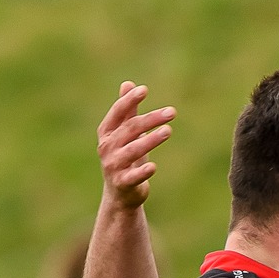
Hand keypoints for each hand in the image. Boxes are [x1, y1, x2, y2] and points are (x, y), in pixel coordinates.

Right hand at [98, 81, 176, 210]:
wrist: (120, 193)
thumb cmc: (124, 157)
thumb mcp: (124, 134)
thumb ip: (127, 111)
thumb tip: (128, 84)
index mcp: (106, 132)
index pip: (117, 113)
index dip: (129, 101)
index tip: (144, 90)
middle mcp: (107, 147)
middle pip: (130, 129)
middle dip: (151, 119)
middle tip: (172, 112)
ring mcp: (113, 166)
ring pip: (133, 150)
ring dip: (151, 140)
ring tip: (168, 130)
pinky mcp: (123, 183)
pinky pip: (134, 176)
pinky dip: (143, 171)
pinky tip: (153, 166)